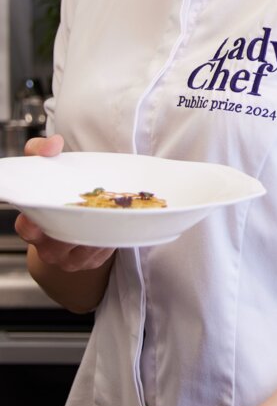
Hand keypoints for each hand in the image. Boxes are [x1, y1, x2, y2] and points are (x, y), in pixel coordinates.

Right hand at [15, 136, 113, 271]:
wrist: (74, 217)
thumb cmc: (57, 191)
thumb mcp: (48, 167)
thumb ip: (41, 150)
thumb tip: (53, 144)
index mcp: (32, 225)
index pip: (27, 227)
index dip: (35, 222)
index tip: (52, 209)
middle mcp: (48, 247)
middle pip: (59, 242)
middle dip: (76, 224)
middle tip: (94, 206)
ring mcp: (71, 258)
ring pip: (85, 247)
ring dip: (98, 231)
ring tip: (113, 210)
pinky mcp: (92, 261)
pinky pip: (103, 252)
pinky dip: (111, 237)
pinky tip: (120, 221)